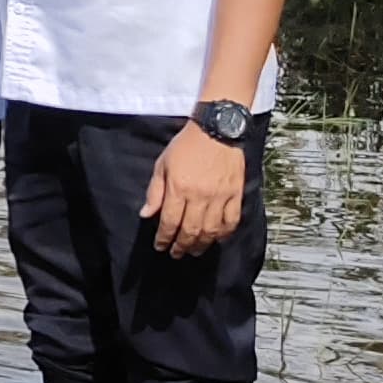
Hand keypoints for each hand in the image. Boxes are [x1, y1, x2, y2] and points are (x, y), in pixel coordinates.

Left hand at [144, 120, 250, 255]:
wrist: (216, 129)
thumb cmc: (186, 145)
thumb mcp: (162, 164)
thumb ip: (155, 192)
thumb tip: (146, 214)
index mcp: (179, 188)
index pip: (170, 221)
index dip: (164, 238)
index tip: (160, 246)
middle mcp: (200, 196)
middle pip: (190, 230)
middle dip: (181, 245)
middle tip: (176, 253)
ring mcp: (220, 196)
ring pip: (211, 230)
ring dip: (201, 244)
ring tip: (194, 251)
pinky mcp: (236, 194)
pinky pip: (231, 220)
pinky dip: (224, 233)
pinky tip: (217, 239)